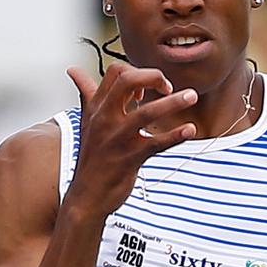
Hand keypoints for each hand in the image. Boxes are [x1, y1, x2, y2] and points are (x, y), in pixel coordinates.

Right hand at [64, 62, 196, 217]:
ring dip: (174, 102)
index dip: (137, 73)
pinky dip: (175, 135)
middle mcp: (105, 119)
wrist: (86, 196)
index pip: (116, 73)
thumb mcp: (86, 122)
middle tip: (169, 87)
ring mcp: (118, 138)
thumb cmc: (92, 157)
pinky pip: (156, 144)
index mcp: (97, 107)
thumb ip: (86, 94)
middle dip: (154, 77)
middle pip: (128, 82)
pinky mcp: (130, 159)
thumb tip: (74, 70)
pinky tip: (190, 129)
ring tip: (192, 96)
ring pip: (147, 112)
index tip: (149, 87)